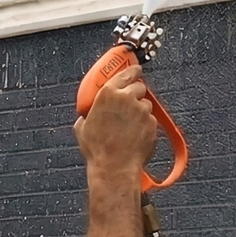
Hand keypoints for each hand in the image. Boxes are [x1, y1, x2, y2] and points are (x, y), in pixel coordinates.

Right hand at [74, 63, 157, 181]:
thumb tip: (86, 116)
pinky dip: (145, 125)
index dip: (132, 70)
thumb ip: (87, 115)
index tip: (136, 69)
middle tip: (129, 104)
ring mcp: (142, 111)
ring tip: (129, 126)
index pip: (125, 73)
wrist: (115, 167)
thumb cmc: (97, 149)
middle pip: (138, 87)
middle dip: (135, 94)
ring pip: (145, 104)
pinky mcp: (152, 123)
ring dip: (140, 111)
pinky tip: (135, 136)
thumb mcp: (83, 128)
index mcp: (108, 94)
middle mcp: (127, 98)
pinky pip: (151, 119)